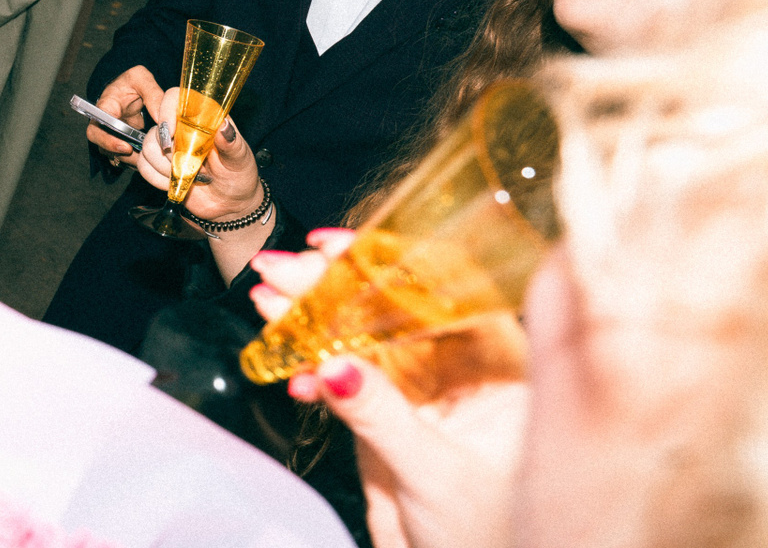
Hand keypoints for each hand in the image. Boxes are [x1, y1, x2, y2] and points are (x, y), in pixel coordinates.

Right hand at [88, 64, 163, 165]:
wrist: (128, 87)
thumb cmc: (131, 81)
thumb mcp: (141, 78)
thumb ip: (153, 95)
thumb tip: (164, 121)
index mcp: (105, 108)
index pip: (95, 129)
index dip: (107, 141)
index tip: (125, 147)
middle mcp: (104, 125)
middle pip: (103, 147)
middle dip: (121, 155)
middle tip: (140, 155)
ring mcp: (111, 136)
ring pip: (115, 155)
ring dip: (132, 159)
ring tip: (150, 157)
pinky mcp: (120, 143)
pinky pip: (125, 158)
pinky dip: (137, 160)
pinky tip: (151, 158)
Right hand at [130, 86, 263, 220]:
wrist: (230, 204)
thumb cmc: (239, 177)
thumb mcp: (241, 160)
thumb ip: (232, 143)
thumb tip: (224, 126)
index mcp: (203, 117)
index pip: (176, 97)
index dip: (167, 110)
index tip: (171, 133)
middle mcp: (182, 127)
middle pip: (158, 126)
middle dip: (170, 151)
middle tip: (189, 165)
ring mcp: (169, 145)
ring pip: (148, 146)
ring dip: (164, 167)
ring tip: (185, 177)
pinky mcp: (158, 163)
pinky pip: (143, 164)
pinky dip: (156, 177)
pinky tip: (173, 183)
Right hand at [251, 233, 527, 547]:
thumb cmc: (491, 538)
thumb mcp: (436, 474)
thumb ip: (382, 417)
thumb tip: (336, 366)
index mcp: (500, 370)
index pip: (442, 295)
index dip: (387, 263)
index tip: (338, 249)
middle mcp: (462, 371)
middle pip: (391, 308)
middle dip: (331, 287)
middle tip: (282, 271)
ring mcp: (422, 391)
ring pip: (361, 337)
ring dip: (310, 320)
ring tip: (267, 305)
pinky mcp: (389, 415)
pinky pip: (346, 376)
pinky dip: (313, 368)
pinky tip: (288, 367)